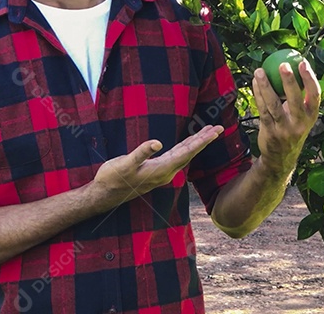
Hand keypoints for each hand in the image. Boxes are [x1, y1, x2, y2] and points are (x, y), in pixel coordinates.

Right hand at [89, 124, 222, 210]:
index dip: (201, 141)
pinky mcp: (155, 171)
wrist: (104, 196)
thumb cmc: (112, 178)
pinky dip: (185, 147)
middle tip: (219, 127)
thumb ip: (141, 153)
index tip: (215, 131)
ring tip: (208, 132)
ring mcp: (161, 173)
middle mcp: (165, 172)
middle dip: (205, 140)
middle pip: (190, 153)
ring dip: (196, 143)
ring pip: (184, 155)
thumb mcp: (124, 164)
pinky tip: (189, 143)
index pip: (186, 152)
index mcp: (161, 169)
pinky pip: (176, 156)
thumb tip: (157, 142)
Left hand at [251, 59, 320, 172]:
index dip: (310, 78)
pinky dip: (257, 95)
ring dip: (266, 86)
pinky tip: (254, 82)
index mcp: (311, 116)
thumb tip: (295, 67)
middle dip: (289, 81)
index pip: (315, 95)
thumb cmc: (292, 128)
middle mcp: (300, 123)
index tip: (303, 62)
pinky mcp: (270, 131)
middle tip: (283, 64)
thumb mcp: (302, 116)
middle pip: (295, 99)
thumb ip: (300, 97)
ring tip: (259, 71)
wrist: (281, 157)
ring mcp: (284, 128)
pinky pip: (262, 109)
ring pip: (274, 104)